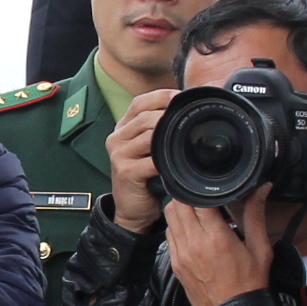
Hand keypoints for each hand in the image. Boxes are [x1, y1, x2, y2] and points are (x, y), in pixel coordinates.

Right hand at [106, 86, 174, 231]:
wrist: (132, 209)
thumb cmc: (146, 177)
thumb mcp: (148, 149)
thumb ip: (158, 130)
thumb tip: (185, 110)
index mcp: (122, 128)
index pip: (139, 102)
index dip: (161, 96)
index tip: (180, 97)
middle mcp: (116, 138)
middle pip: (145, 117)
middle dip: (169, 116)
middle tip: (189, 120)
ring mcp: (119, 155)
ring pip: (149, 136)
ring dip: (169, 137)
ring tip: (185, 140)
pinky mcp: (126, 172)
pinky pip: (151, 161)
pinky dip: (166, 161)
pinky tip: (176, 162)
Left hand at [163, 195, 273, 305]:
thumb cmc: (250, 284)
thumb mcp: (260, 249)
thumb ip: (256, 215)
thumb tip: (262, 188)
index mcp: (217, 237)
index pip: (198, 199)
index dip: (203, 188)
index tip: (212, 186)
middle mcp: (194, 243)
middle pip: (179, 204)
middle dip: (189, 195)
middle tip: (202, 195)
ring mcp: (181, 254)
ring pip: (170, 217)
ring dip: (180, 208)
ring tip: (196, 210)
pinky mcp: (175, 264)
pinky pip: (169, 235)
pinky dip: (176, 226)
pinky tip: (191, 229)